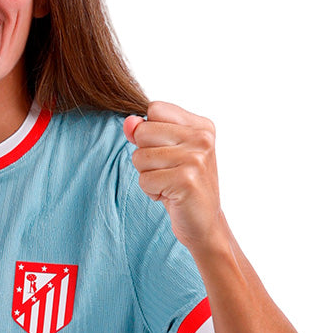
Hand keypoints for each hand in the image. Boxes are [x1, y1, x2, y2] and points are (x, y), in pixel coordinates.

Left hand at [123, 101, 222, 252]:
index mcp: (201, 126)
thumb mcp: (165, 152)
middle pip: (143, 131)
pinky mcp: (186, 180)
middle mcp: (202, 138)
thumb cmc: (182, 184)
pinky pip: (145, 179)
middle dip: (145, 156)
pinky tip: (170, 195)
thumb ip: (145, 132)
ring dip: (148, 176)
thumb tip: (128, 122)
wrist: (203, 222)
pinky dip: (151, 191)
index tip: (166, 151)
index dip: (148, 132)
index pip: (154, 109)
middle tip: (167, 171)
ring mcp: (196, 158)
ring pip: (140, 157)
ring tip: (169, 184)